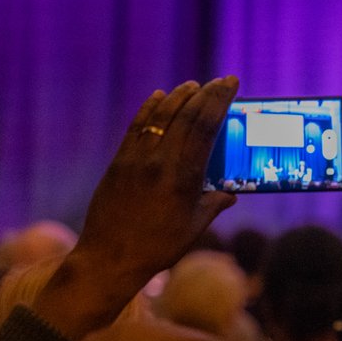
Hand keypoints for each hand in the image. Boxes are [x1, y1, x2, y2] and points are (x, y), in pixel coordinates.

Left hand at [34, 76, 238, 338]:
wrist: (111, 258)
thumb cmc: (158, 248)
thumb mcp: (194, 228)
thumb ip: (213, 205)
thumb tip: (231, 194)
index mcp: (184, 177)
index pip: (205, 127)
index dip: (219, 101)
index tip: (230, 83)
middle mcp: (160, 162)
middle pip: (185, 116)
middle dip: (205, 94)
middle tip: (219, 81)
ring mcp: (136, 159)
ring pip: (160, 116)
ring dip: (178, 97)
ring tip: (192, 85)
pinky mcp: (119, 163)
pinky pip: (136, 127)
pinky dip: (150, 109)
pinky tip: (159, 97)